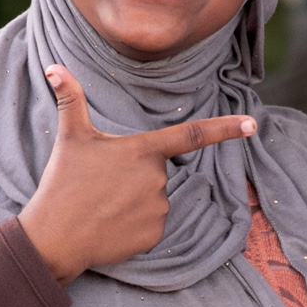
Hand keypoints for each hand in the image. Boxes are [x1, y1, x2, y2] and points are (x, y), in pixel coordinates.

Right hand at [18, 64, 255, 283]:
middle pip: (157, 171)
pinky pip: (151, 224)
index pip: (193, 135)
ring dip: (133, 200)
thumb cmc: (62, 184)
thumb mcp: (70, 138)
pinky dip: (133, 224)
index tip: (252, 124)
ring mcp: (159, 209)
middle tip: (100, 184)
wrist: (54, 239)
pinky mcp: (155, 236)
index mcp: (144, 150)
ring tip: (101, 205)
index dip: (226, 129)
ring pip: (155, 198)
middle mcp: (158, 179)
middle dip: (134, 176)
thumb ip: (71, 100)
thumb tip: (54, 67)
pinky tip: (110, 225)